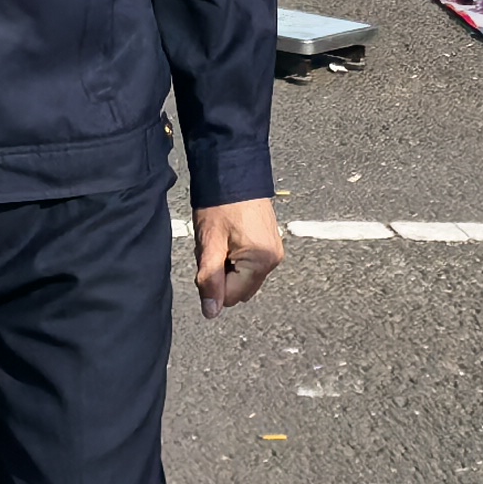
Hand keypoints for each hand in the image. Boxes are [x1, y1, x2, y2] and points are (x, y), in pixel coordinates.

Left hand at [192, 198, 283, 314]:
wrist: (233, 170)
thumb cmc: (220, 204)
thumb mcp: (210, 243)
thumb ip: (210, 279)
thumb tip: (211, 312)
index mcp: (261, 262)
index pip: (230, 297)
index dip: (212, 282)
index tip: (208, 256)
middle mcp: (273, 260)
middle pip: (239, 288)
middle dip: (221, 274)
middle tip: (214, 245)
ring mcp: (274, 251)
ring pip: (243, 275)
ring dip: (227, 264)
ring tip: (221, 238)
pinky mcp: (271, 243)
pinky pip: (249, 263)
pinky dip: (235, 255)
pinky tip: (229, 235)